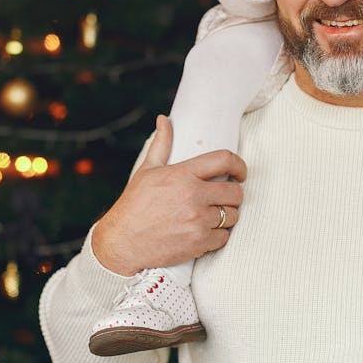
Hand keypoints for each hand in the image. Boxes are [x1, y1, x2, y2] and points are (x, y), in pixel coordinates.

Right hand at [92, 115, 245, 275]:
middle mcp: (193, 196)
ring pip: (232, 216)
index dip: (239, 165)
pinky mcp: (198, 243)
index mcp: (183, 174)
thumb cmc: (134, 204)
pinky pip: (224, 237)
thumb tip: (164, 119)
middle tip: (225, 197)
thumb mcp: (147, 170)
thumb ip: (162, 144)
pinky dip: (218, 236)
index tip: (240, 172)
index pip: (225, 160)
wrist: (122, 241)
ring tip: (213, 215)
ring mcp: (197, 220)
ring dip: (226, 216)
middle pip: (235, 192)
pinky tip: (205, 231)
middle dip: (234, 194)